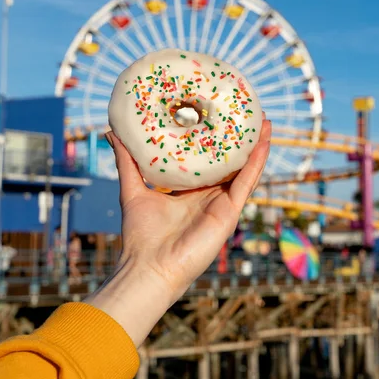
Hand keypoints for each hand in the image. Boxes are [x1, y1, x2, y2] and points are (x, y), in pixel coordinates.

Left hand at [85, 117, 270, 346]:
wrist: (150, 267)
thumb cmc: (141, 235)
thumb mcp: (133, 189)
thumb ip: (126, 162)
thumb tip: (112, 133)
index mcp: (191, 191)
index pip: (208, 161)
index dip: (215, 140)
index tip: (218, 115)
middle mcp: (210, 196)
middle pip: (231, 163)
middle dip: (241, 139)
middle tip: (247, 112)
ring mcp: (223, 203)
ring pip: (245, 169)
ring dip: (257, 145)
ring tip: (265, 120)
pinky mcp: (231, 211)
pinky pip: (248, 181)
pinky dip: (258, 160)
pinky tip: (265, 140)